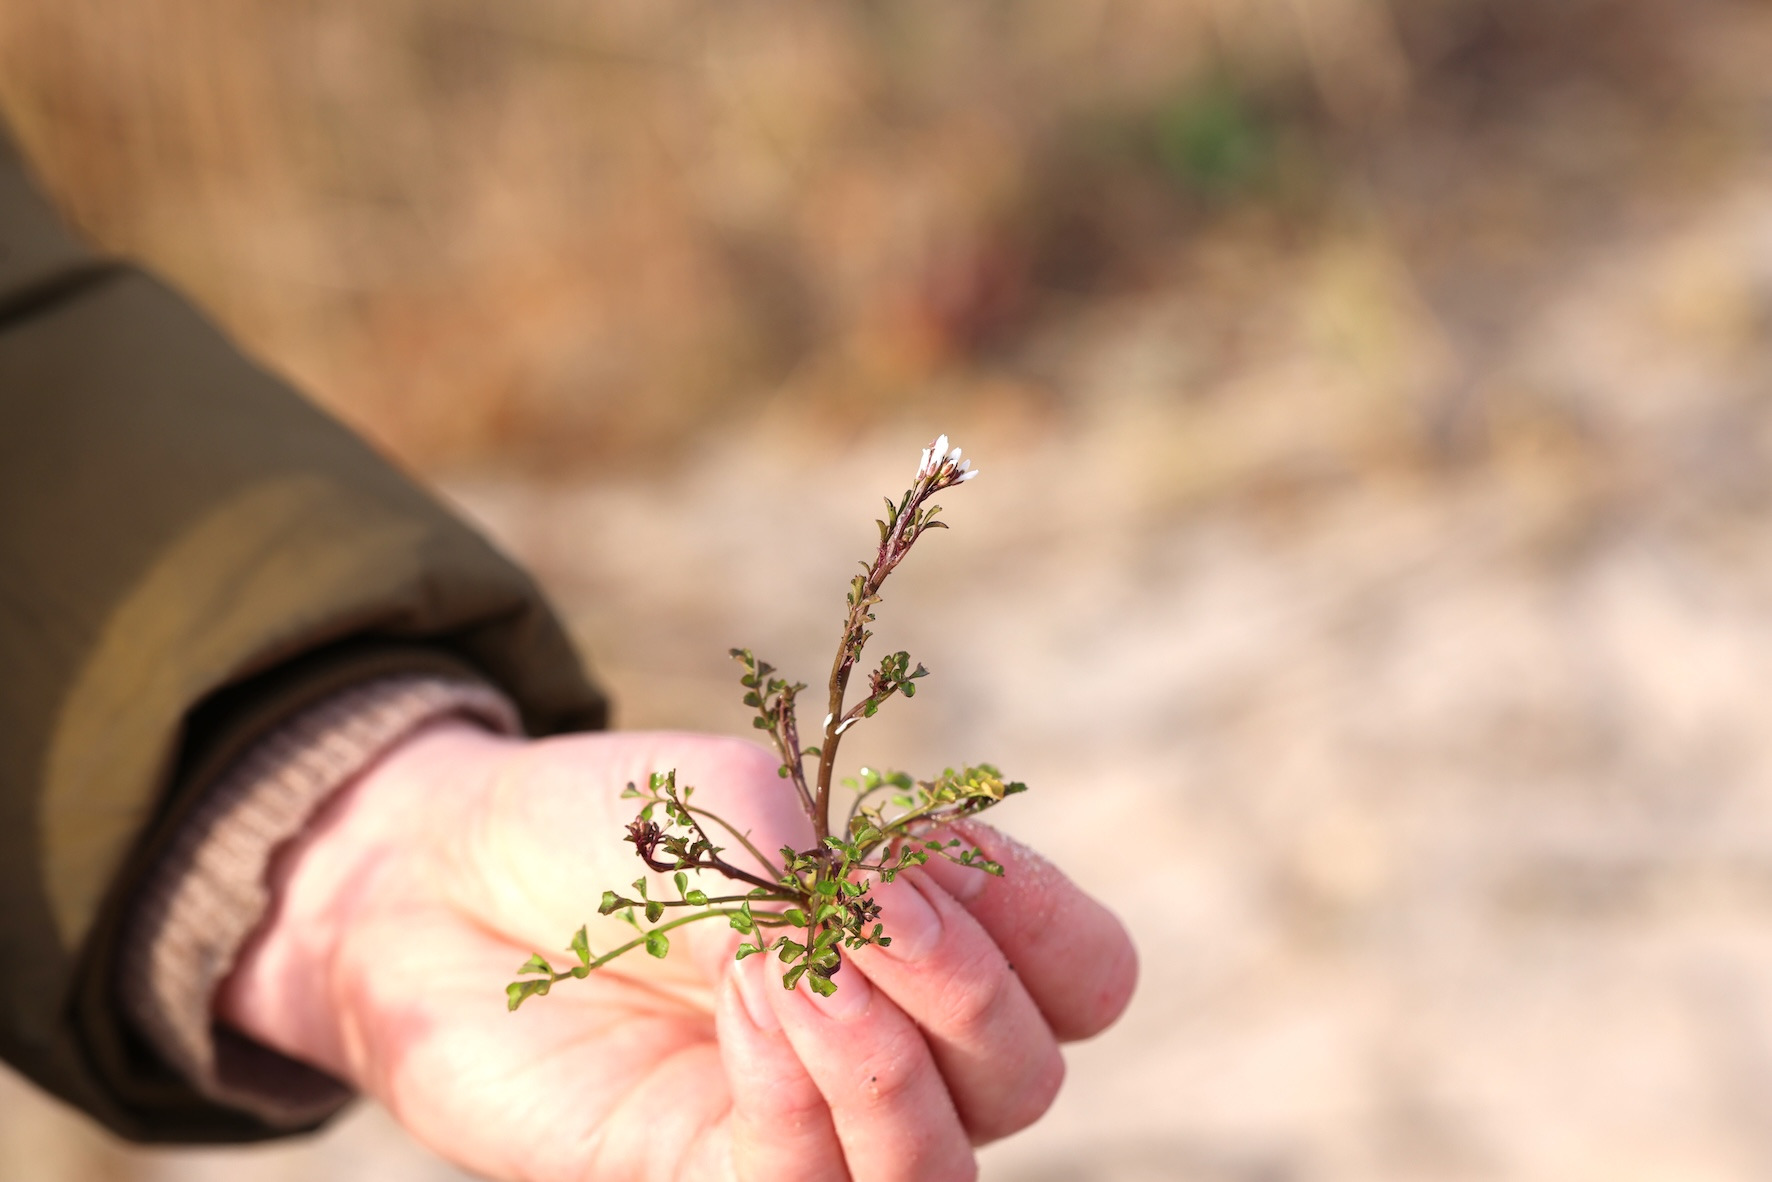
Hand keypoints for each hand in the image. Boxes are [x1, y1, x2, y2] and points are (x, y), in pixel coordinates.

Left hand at [218, 721, 1137, 1180]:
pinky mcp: (715, 1179)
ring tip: (793, 966)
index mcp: (934, 944)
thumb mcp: (752, 809)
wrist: (448, 877)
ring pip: (945, 1165)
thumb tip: (886, 956)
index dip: (1046, 922)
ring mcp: (817, 1127)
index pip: (1084, 980)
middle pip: (1026, 1076)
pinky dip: (798, 1092)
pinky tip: (743, 1005)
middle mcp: (902, 1049)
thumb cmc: (615, 823)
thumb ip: (842, 881)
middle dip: (963, 985)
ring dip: (889, 1060)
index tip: (944, 847)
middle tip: (864, 901)